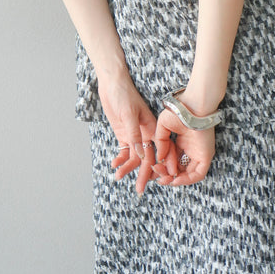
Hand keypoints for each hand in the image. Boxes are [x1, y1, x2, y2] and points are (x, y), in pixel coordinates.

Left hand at [96, 71, 157, 194]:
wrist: (112, 83)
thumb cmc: (123, 94)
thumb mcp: (129, 114)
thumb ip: (134, 135)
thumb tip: (142, 155)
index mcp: (152, 128)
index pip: (161, 150)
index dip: (163, 166)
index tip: (162, 180)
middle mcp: (146, 134)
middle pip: (147, 158)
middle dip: (144, 174)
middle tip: (140, 189)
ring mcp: (134, 135)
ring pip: (135, 157)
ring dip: (128, 168)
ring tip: (118, 176)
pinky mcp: (124, 134)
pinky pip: (125, 151)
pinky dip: (120, 159)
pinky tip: (114, 164)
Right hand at [152, 107, 215, 186]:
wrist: (192, 105)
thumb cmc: (179, 110)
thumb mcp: (163, 126)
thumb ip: (160, 142)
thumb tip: (159, 158)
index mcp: (183, 141)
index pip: (173, 159)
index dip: (163, 165)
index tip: (154, 167)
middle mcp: (192, 149)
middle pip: (179, 168)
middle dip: (167, 174)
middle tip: (158, 177)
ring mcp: (199, 153)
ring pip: (188, 173)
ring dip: (176, 179)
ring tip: (164, 179)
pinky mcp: (206, 156)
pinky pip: (198, 174)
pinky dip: (187, 180)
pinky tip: (175, 179)